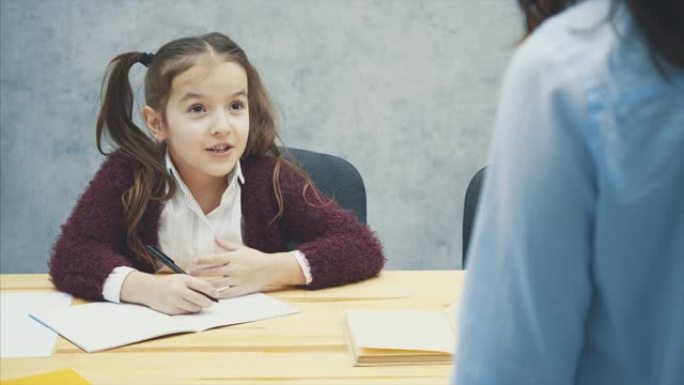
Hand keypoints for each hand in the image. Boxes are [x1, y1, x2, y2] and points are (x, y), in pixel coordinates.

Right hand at [121, 271, 217, 314]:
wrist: (149, 289)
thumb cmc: (170, 283)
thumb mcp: (182, 278)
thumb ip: (196, 284)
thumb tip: (212, 293)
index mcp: (183, 279)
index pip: (203, 286)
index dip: (212, 292)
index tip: (216, 295)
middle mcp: (179, 290)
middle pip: (201, 300)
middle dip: (208, 302)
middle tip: (211, 303)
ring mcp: (175, 301)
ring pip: (195, 308)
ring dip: (199, 307)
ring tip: (197, 302)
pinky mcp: (171, 310)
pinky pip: (187, 312)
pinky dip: (189, 310)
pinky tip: (186, 304)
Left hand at [188, 238, 305, 298]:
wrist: (271, 269)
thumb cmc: (256, 257)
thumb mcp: (241, 249)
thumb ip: (227, 245)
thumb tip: (215, 237)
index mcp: (233, 258)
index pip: (214, 259)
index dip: (203, 260)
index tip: (193, 261)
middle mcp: (234, 269)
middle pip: (212, 272)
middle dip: (199, 273)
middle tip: (188, 273)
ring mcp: (237, 280)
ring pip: (217, 284)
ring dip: (205, 285)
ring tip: (195, 285)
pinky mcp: (240, 290)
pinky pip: (226, 293)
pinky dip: (217, 294)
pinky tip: (209, 294)